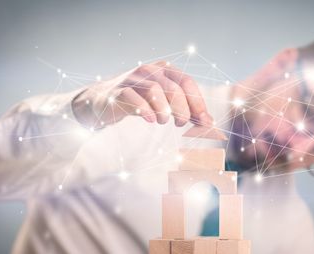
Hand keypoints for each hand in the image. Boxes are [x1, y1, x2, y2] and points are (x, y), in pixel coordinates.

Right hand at [72, 61, 212, 127]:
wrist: (103, 101)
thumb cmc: (140, 101)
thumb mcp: (165, 102)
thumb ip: (186, 109)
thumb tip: (209, 123)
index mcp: (164, 70)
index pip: (187, 82)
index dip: (198, 102)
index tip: (204, 121)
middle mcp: (149, 70)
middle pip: (173, 87)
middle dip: (182, 109)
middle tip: (181, 123)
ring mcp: (132, 79)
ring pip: (154, 90)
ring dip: (164, 110)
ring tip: (163, 122)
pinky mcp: (117, 91)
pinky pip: (133, 98)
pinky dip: (145, 110)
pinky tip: (151, 120)